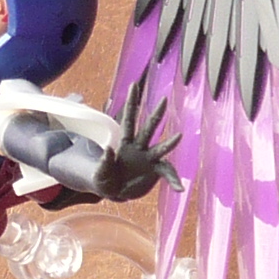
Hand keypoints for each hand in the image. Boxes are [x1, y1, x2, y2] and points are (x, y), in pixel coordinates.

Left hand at [97, 74, 184, 200]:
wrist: (114, 192)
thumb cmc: (104, 179)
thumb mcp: (99, 173)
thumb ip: (104, 161)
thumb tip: (109, 148)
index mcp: (124, 143)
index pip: (128, 120)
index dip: (131, 103)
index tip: (134, 86)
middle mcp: (139, 147)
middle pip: (148, 128)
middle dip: (156, 114)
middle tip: (163, 99)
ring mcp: (149, 158)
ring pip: (161, 147)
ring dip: (170, 142)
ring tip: (179, 136)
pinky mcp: (155, 171)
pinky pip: (167, 173)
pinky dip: (173, 180)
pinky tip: (178, 188)